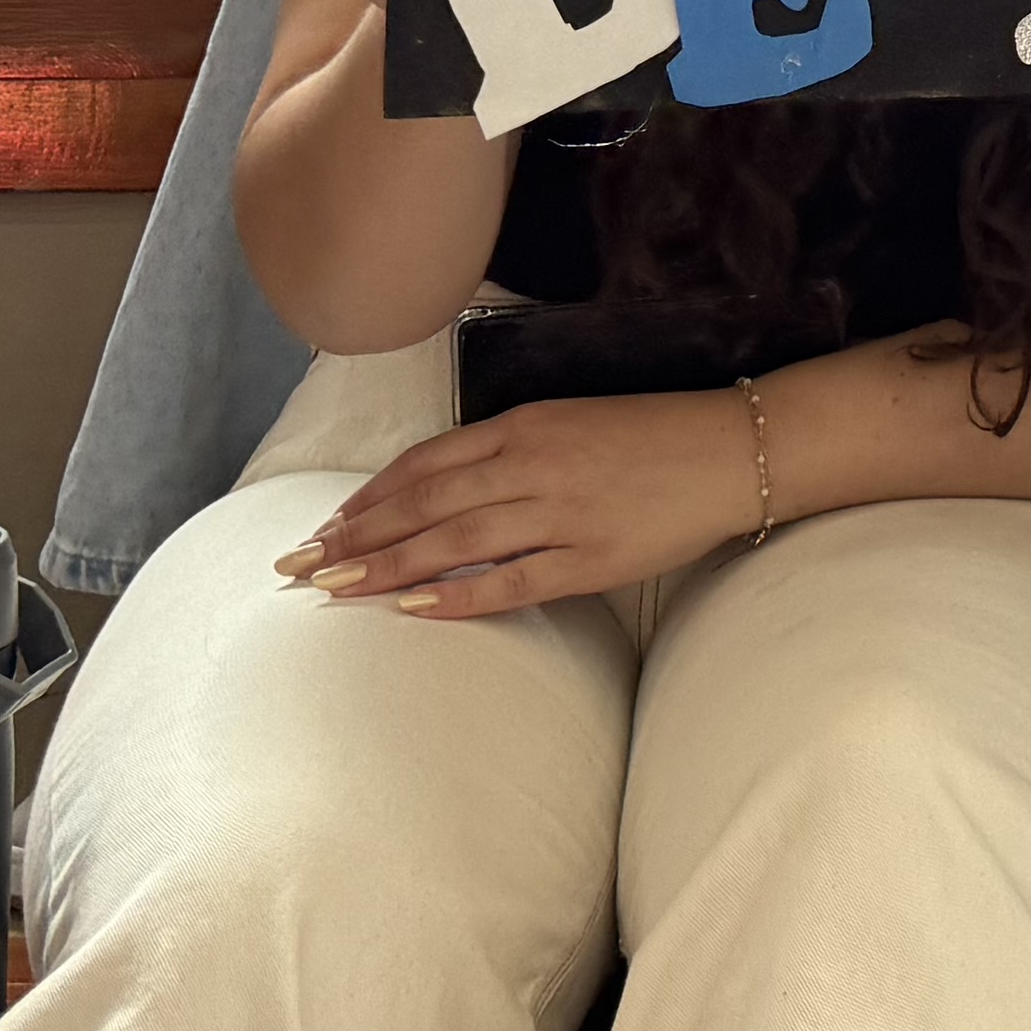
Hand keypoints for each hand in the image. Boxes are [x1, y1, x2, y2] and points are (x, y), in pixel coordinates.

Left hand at [280, 391, 763, 618]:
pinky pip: (510, 582)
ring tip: (335, 591)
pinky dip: (457, 596)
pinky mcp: (589, 558)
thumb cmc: (652, 435)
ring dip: (385, 569)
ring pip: (451, 543)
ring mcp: (559, 513)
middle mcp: (531, 464)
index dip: (369, 497)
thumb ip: (511, 449)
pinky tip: (413, 609)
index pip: (425, 464)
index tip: (326, 525)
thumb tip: (445, 489)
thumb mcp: (573, 422)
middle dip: (355, 538)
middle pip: (423, 505)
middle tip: (299, 566)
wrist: (731, 450)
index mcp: (525, 426)